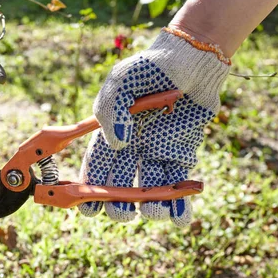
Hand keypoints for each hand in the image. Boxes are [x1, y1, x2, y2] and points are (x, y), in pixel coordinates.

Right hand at [78, 27, 229, 224]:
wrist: (189, 61)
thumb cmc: (150, 68)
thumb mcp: (121, 83)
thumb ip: (112, 112)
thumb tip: (117, 145)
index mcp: (111, 133)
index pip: (97, 167)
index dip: (91, 189)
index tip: (88, 209)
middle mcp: (132, 148)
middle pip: (121, 185)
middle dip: (119, 204)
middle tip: (122, 212)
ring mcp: (157, 153)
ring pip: (150, 189)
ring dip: (150, 206)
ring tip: (154, 210)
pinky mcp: (182, 154)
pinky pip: (178, 182)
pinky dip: (179, 203)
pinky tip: (179, 216)